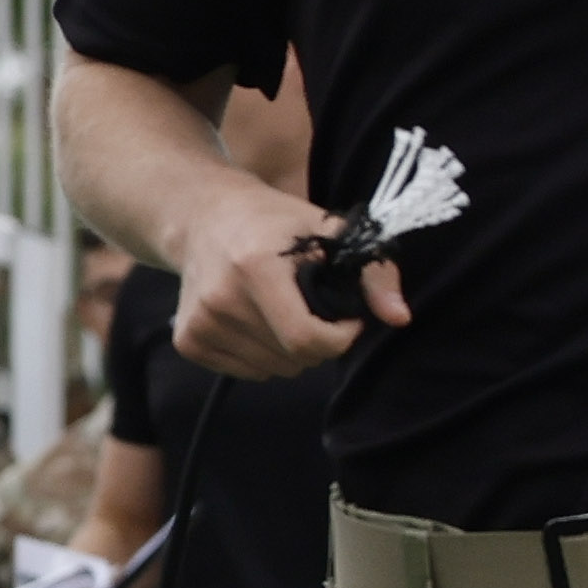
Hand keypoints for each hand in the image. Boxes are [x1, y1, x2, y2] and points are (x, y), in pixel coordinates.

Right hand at [159, 167, 390, 379]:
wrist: (202, 215)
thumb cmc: (273, 220)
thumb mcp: (327, 229)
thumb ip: (372, 273)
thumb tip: (400, 318)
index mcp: (255, 268)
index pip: (307, 340)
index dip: (340, 337)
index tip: (347, 317)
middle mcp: (221, 299)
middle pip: (294, 359)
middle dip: (318, 341)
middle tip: (310, 305)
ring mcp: (200, 322)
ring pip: (273, 369)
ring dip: (290, 350)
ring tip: (281, 307)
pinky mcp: (188, 340)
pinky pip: (247, 372)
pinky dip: (263, 355)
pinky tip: (256, 319)